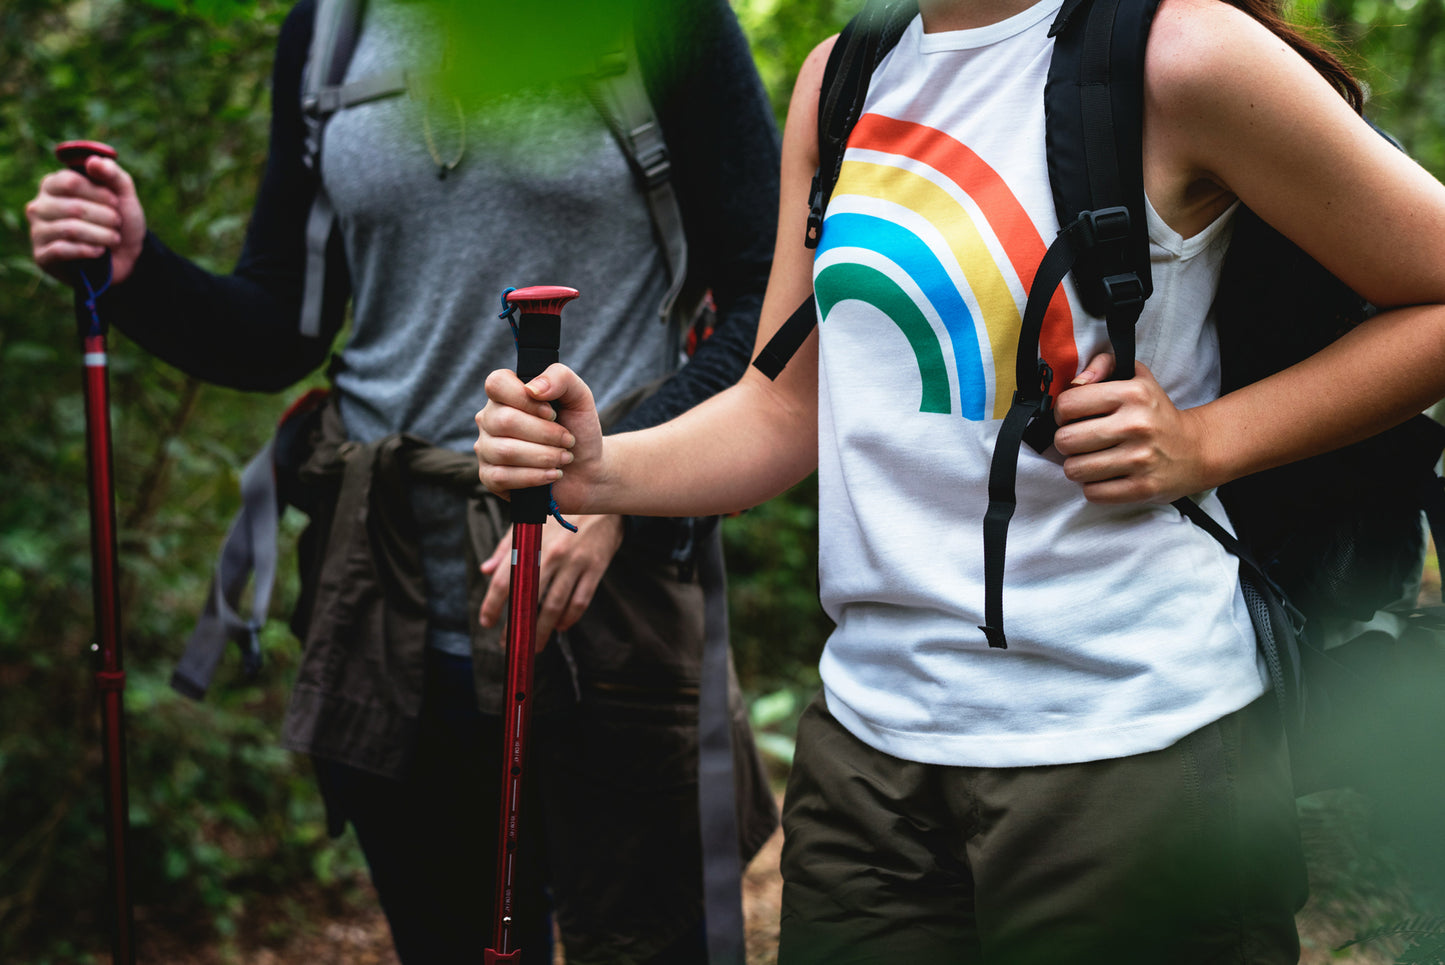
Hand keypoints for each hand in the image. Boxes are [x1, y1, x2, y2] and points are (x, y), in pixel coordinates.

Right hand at [26, 155, 146, 283]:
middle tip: (117, 223)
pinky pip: (63, 250)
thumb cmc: (118, 221)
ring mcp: (38, 231)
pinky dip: (88, 251)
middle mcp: (39, 206)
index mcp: (52, 185)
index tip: (116, 202)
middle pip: (74, 208)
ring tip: (114, 238)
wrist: (124, 257)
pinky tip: (100, 252)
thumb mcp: (123, 195)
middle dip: (106, 217)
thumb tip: (93, 161)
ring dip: (102, 235)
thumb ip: (112, 174)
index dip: (100, 193)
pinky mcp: (42, 256)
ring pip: (71, 229)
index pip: (71, 181)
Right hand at [475, 362, 605, 513]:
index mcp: (506, 394)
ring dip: (544, 456)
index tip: (552, 413)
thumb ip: (559, 377)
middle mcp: (490, 418)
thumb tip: (532, 388)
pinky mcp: (489, 477)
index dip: (526, 399)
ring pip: (505, 451)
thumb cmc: (578, 429)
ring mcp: (486, 448)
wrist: (587, 469)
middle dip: (545, 433)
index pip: (497, 384)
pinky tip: (552, 474)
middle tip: (568, 440)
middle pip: (504, 420)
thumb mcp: (578, 396)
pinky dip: (535, 476)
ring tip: (564, 458)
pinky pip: (502, 477)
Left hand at [478, 514, 623, 648]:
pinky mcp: (595, 568)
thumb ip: (507, 547)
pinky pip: (580, 601)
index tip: (486, 622)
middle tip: (510, 643)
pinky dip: (569, 618)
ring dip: (543, 631)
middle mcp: (552, 554)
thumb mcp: (530, 521)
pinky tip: (561, 626)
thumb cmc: (560, 511)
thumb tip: (486, 570)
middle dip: (517, 626)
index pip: (505, 579)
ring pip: (555, 606)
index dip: (493, 604)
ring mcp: (575, 562)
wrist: (602, 496)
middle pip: (530, 599)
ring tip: (535, 645)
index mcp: (531, 542)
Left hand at [1052, 353, 1211, 503]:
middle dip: (1067, 441)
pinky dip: (1093, 487)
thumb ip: (1103, 364)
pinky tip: (1106, 475)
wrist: (1196, 449)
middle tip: (1081, 441)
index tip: (1072, 417)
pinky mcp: (1142, 488)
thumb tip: (1075, 381)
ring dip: (1078, 466)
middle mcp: (1136, 425)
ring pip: (1074, 469)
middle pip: (1065, 440)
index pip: (1067, 404)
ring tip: (1093, 459)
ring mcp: (1140, 459)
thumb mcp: (1137, 376)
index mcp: (1132, 394)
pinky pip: (1092, 493)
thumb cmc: (1155, 413)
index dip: (1062, 412)